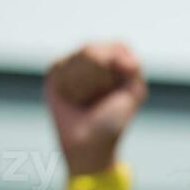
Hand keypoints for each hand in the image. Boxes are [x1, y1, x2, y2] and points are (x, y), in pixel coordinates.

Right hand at [45, 43, 148, 175]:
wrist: (88, 143)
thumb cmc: (112, 121)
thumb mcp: (134, 94)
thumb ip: (134, 69)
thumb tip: (125, 56)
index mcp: (115, 62)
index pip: (117, 46)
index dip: (116, 64)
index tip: (116, 87)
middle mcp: (95, 60)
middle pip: (95, 49)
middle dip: (100, 75)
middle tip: (98, 96)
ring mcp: (74, 64)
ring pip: (79, 56)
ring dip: (85, 81)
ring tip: (84, 99)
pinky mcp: (55, 72)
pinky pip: (61, 65)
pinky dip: (69, 83)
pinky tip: (71, 97)